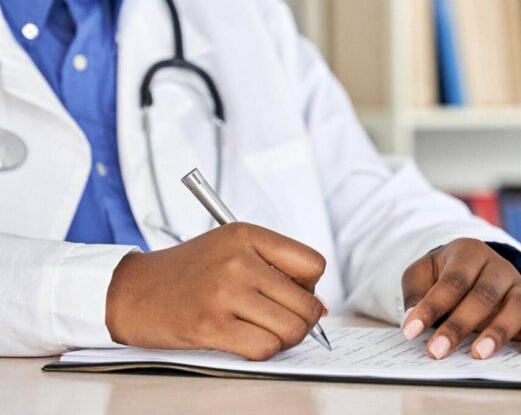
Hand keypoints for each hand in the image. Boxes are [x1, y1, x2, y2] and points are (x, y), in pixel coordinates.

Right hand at [106, 223, 326, 360]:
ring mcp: (224, 293)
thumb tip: (321, 308)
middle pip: (306, 303)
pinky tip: (246, 341)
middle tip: (281, 319)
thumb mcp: (232, 248)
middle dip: (302, 319)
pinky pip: (264, 348)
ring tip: (266, 331)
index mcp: (247, 234)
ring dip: (285, 339)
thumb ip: (277, 268)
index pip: (313, 264)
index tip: (293, 294)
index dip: (309, 286)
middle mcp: (238, 260)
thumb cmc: (190, 272)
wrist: (132, 291)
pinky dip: (264, 351)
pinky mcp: (209, 326)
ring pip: (291, 329)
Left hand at [401, 238, 520, 359]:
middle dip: (458, 326)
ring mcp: (519, 286)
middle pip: (483, 295)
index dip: (431, 307)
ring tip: (479, 354)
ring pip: (515, 306)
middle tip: (438, 351)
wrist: (474, 267)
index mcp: (469, 252)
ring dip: (498, 332)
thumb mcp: (423, 274)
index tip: (411, 331)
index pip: (451, 281)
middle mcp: (498, 267)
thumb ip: (415, 292)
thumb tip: (412, 318)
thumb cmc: (444, 274)